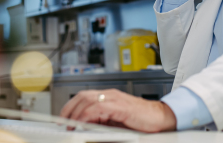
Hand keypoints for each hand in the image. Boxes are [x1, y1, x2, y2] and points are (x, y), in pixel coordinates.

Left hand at [59, 89, 176, 132]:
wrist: (161, 117)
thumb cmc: (142, 120)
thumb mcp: (117, 121)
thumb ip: (103, 121)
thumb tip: (86, 127)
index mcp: (110, 97)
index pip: (85, 96)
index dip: (71, 106)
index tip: (63, 117)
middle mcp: (111, 95)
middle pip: (83, 96)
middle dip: (69, 109)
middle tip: (62, 122)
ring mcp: (115, 99)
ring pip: (88, 100)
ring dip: (76, 113)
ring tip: (70, 124)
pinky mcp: (120, 107)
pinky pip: (98, 108)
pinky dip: (87, 115)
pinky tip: (83, 123)